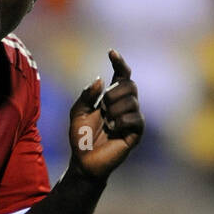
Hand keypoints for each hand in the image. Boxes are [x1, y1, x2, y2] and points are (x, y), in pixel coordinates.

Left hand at [68, 51, 144, 180]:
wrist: (83, 161)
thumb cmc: (80, 138)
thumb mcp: (77, 112)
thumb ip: (86, 95)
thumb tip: (101, 79)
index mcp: (112, 97)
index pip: (122, 74)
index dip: (119, 62)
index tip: (111, 52)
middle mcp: (125, 105)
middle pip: (129, 84)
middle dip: (113, 93)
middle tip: (102, 107)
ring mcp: (132, 118)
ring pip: (132, 100)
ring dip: (114, 110)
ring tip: (106, 122)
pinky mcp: (136, 132)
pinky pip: (135, 117)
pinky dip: (121, 121)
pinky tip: (112, 129)